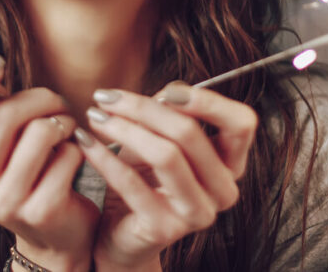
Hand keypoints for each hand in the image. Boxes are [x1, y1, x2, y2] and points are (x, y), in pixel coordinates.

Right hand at [0, 56, 99, 270]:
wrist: (57, 232)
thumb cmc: (28, 172)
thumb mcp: (1, 144)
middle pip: (2, 115)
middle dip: (39, 97)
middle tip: (56, 101)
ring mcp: (3, 206)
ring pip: (39, 132)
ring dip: (62, 120)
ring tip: (66, 128)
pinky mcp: (40, 212)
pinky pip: (66, 154)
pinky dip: (77, 147)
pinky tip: (74, 157)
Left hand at [77, 82, 256, 269]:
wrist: (124, 238)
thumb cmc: (145, 182)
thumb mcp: (160, 142)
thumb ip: (170, 116)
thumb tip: (168, 93)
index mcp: (230, 165)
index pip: (241, 123)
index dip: (208, 101)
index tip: (167, 90)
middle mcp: (222, 191)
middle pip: (190, 133)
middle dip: (143, 108)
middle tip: (106, 97)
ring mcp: (197, 213)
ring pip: (165, 155)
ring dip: (124, 128)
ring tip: (96, 116)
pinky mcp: (164, 228)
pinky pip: (131, 182)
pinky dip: (104, 156)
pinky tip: (86, 141)